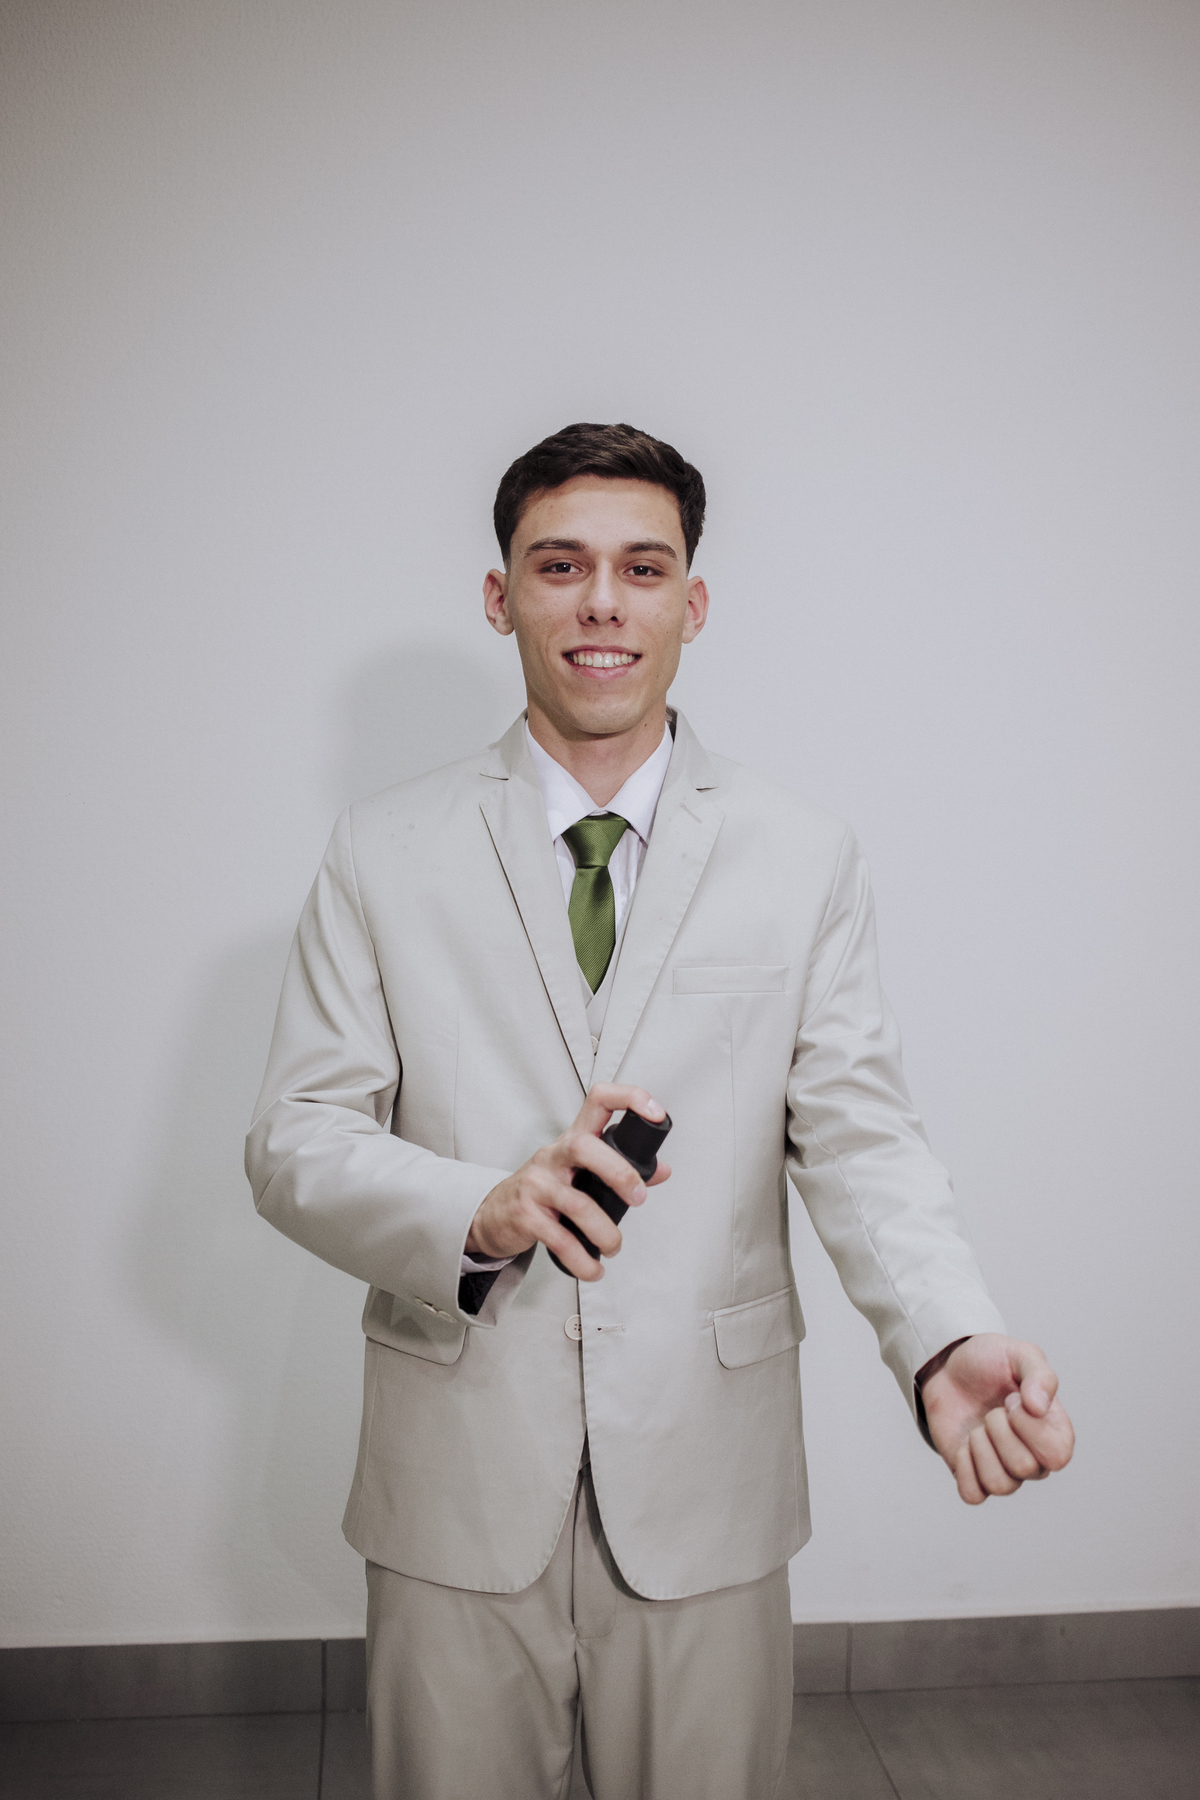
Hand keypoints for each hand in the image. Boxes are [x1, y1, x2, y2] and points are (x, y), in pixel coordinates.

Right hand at [465, 1085, 671, 1281]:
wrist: (493, 1214)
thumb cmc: (544, 1189)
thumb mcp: (579, 1171)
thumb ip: (620, 1167)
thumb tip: (662, 1171)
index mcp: (572, 1140)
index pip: (599, 1099)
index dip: (630, 1098)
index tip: (655, 1114)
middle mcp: (553, 1156)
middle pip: (583, 1147)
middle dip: (619, 1172)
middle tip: (638, 1198)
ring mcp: (536, 1184)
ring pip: (576, 1203)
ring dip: (605, 1231)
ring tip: (614, 1246)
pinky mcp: (525, 1215)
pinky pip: (559, 1240)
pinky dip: (582, 1260)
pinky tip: (593, 1268)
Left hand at [920, 1333, 1074, 1504]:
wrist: (949, 1366)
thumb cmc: (990, 1362)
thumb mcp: (1020, 1355)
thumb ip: (1040, 1375)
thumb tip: (1039, 1407)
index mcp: (1055, 1432)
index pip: (1058, 1455)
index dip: (1030, 1426)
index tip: (1012, 1399)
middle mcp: (1034, 1458)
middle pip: (1024, 1467)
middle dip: (999, 1430)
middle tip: (993, 1410)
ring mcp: (1004, 1470)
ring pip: (1000, 1485)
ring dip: (980, 1447)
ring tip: (979, 1426)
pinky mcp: (973, 1477)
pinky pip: (973, 1494)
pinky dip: (964, 1467)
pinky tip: (965, 1444)